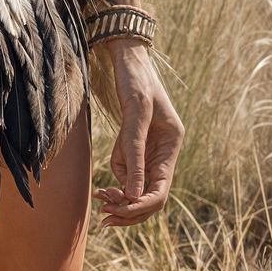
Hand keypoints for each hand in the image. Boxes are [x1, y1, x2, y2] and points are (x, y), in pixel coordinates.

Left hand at [94, 42, 182, 227]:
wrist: (126, 54)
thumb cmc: (135, 78)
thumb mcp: (135, 112)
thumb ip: (133, 152)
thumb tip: (131, 195)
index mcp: (171, 145)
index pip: (160, 190)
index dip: (141, 206)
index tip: (118, 211)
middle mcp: (163, 151)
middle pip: (149, 194)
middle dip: (129, 208)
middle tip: (105, 216)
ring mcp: (149, 148)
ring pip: (135, 184)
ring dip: (119, 192)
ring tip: (100, 195)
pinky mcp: (135, 142)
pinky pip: (125, 166)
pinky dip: (115, 171)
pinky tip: (106, 166)